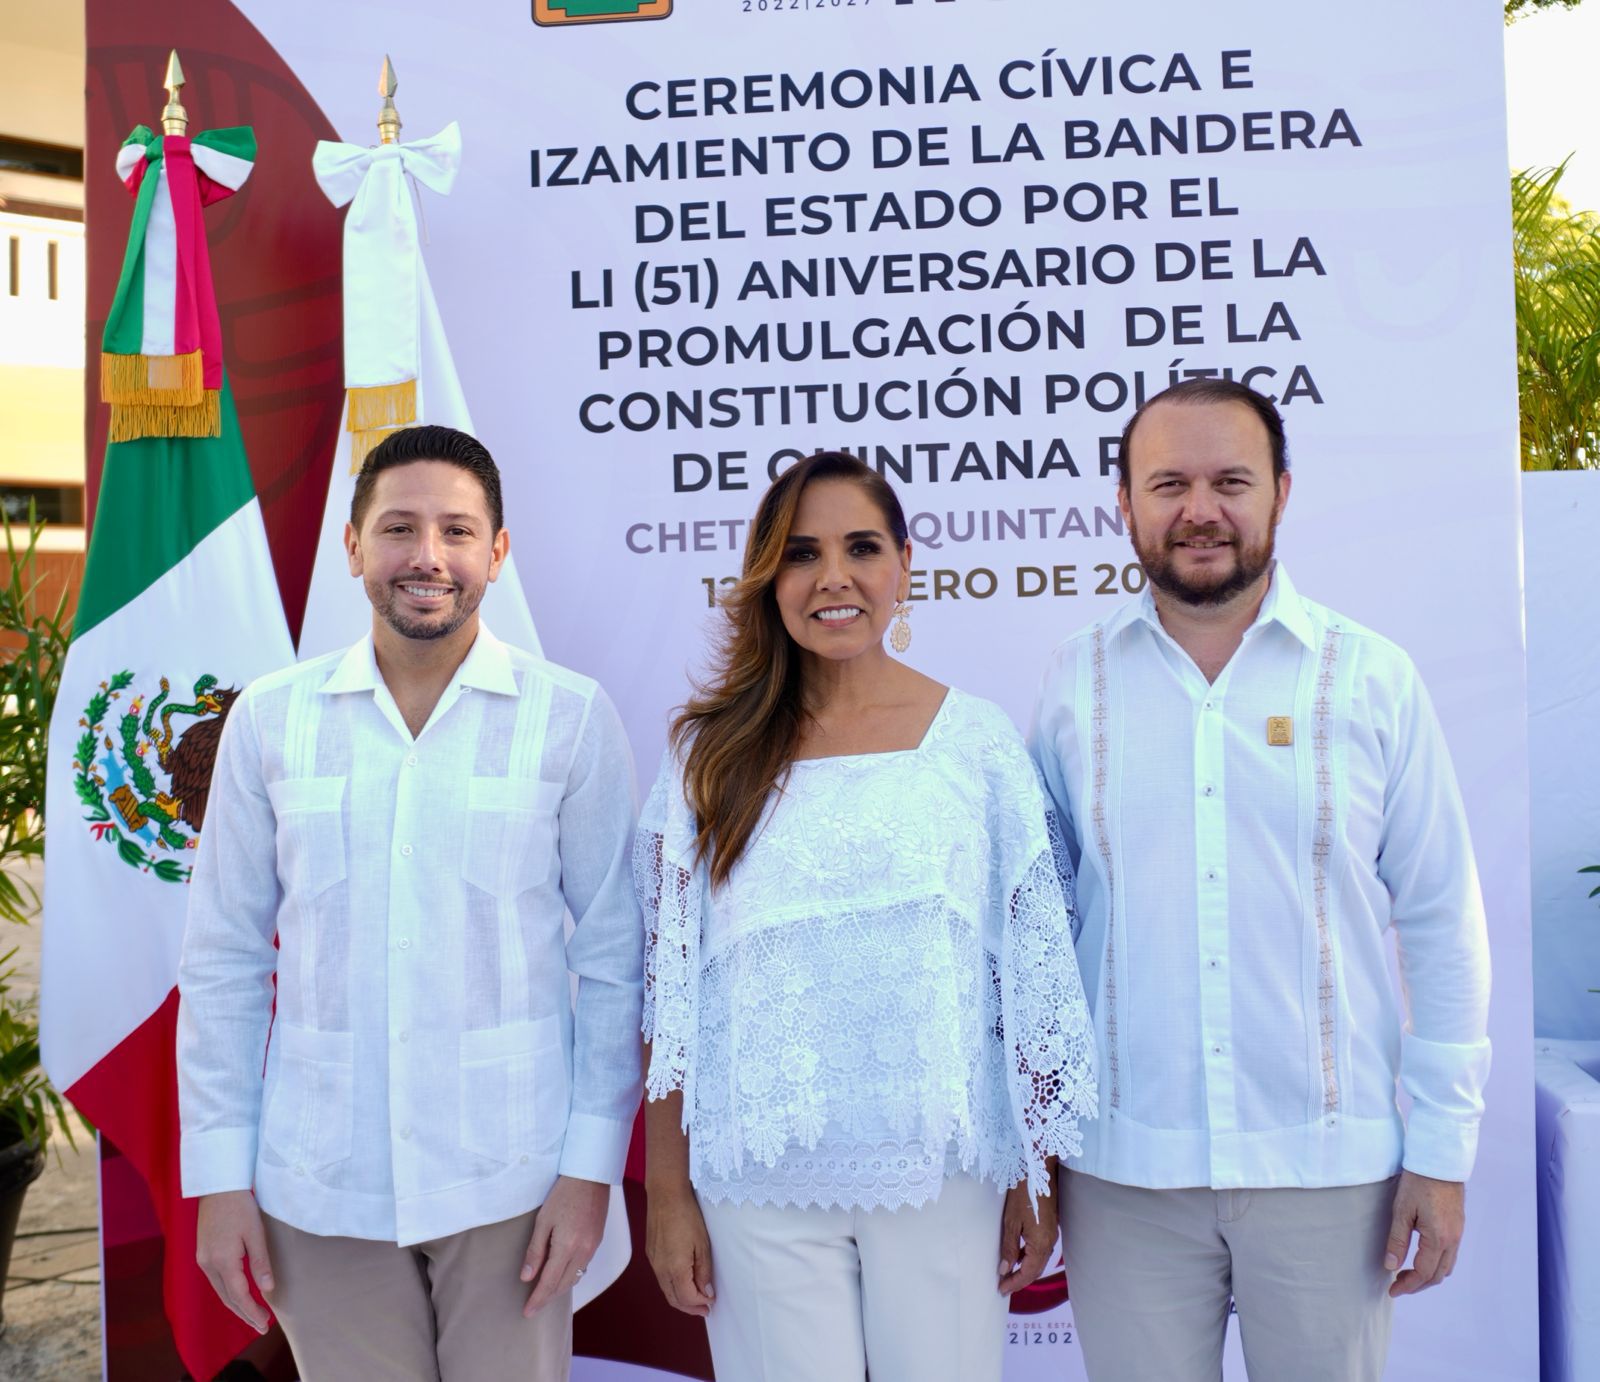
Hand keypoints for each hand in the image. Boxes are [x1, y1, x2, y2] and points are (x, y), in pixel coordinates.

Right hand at [195, 1190, 274, 1332]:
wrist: (218, 1187)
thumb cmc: (241, 1206)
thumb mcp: (255, 1232)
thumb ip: (261, 1262)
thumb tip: (267, 1289)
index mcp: (223, 1260)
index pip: (239, 1295)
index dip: (252, 1312)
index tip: (265, 1324)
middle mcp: (209, 1264)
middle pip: (227, 1298)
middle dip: (244, 1314)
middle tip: (261, 1326)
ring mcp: (203, 1259)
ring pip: (220, 1291)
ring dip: (236, 1304)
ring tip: (253, 1315)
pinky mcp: (203, 1253)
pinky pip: (216, 1280)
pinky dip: (228, 1292)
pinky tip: (239, 1294)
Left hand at [522, 1176, 609, 1315]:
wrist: (591, 1176)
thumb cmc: (564, 1193)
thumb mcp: (543, 1220)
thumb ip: (535, 1250)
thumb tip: (527, 1276)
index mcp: (567, 1247)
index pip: (549, 1283)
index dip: (538, 1299)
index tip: (527, 1312)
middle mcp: (583, 1252)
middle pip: (564, 1285)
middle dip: (548, 1297)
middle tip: (534, 1306)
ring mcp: (593, 1247)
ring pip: (575, 1277)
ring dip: (560, 1288)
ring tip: (545, 1292)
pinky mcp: (597, 1241)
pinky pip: (583, 1266)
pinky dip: (571, 1275)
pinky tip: (562, 1273)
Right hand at [645, 1180, 714, 1316]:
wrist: (666, 1195)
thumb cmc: (687, 1216)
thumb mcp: (703, 1244)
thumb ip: (704, 1271)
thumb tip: (706, 1292)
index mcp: (675, 1269)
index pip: (687, 1298)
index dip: (700, 1304)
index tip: (712, 1303)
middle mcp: (660, 1269)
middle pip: (674, 1299)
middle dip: (690, 1308)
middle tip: (705, 1309)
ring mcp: (654, 1262)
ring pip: (666, 1290)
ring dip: (681, 1299)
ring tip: (696, 1299)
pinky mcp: (651, 1254)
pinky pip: (661, 1278)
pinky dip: (673, 1287)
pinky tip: (682, 1282)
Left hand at [998, 1181, 1057, 1296]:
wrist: (1038, 1170)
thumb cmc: (1024, 1193)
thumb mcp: (1011, 1222)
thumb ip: (1010, 1248)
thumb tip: (1005, 1269)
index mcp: (1041, 1244)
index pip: (1028, 1272)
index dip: (1015, 1283)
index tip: (1001, 1289)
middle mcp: (1050, 1242)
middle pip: (1036, 1269)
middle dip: (1020, 1279)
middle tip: (1004, 1286)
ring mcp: (1052, 1234)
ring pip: (1039, 1260)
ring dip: (1025, 1269)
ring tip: (1008, 1274)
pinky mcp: (1051, 1227)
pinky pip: (1041, 1249)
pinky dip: (1029, 1257)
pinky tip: (1018, 1255)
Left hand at [1384, 1170, 1464, 1296]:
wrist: (1440, 1161)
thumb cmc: (1418, 1182)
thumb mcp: (1402, 1210)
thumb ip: (1397, 1240)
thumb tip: (1391, 1266)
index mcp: (1438, 1238)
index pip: (1424, 1273)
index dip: (1408, 1285)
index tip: (1393, 1290)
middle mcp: (1453, 1240)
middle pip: (1438, 1275)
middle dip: (1418, 1284)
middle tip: (1398, 1285)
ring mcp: (1458, 1233)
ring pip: (1446, 1266)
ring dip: (1429, 1275)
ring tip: (1407, 1274)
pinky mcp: (1458, 1226)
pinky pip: (1450, 1254)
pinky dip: (1436, 1263)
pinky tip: (1421, 1258)